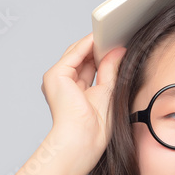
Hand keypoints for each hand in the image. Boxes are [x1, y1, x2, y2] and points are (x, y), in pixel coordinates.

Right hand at [41, 32, 125, 168]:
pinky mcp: (56, 75)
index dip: (103, 55)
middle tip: (118, 36)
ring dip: (95, 43)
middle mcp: (64, 85)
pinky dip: (88, 44)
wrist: (82, 141)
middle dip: (99, 48)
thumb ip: (111, 71)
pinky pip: (75, 53)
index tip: (119, 46)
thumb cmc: (94, 129)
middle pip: (83, 59)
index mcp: (75, 93)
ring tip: (112, 34)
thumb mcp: (108, 93)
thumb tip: (118, 52)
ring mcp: (58, 79)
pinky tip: (101, 37)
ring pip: (78, 53)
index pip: (89, 67)